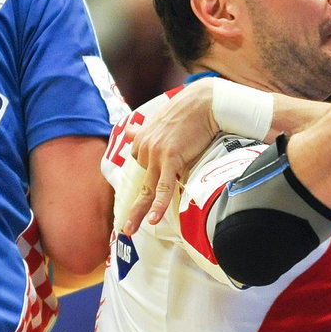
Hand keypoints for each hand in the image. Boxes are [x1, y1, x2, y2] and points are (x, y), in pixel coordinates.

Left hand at [123, 79, 218, 232]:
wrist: (204, 101)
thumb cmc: (188, 108)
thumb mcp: (160, 117)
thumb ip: (143, 128)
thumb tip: (128, 130)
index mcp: (142, 137)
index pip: (141, 163)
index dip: (151, 173)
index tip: (157, 184)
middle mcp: (144, 146)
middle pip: (140, 181)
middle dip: (135, 205)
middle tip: (126, 226)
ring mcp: (156, 153)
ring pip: (147, 189)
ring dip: (139, 212)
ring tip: (131, 230)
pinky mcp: (171, 158)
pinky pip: (163, 187)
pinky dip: (158, 204)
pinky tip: (154, 219)